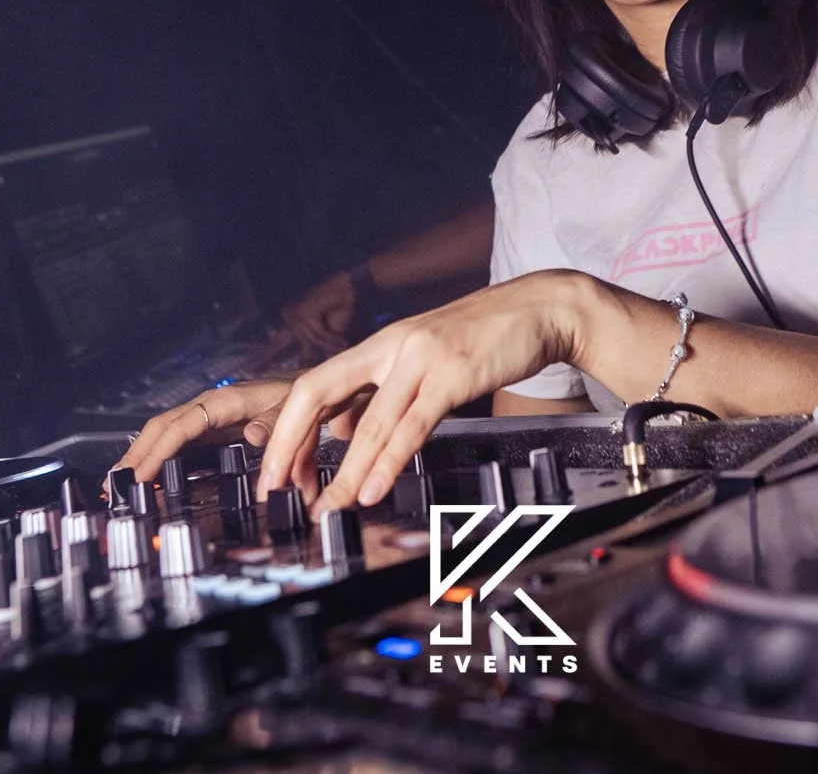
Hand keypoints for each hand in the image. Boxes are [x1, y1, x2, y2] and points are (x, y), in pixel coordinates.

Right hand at [114, 377, 295, 482]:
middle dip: (136, 454)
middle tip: (114, 485)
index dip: (158, 451)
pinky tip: (146, 473)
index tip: (140, 474)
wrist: (306, 386)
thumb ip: (273, 423)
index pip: (180, 426)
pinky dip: (155, 455)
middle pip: (161, 428)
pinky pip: (176, 439)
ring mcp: (206, 415)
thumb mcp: (292, 408)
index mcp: (224, 401)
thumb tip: (251, 435)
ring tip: (118, 482)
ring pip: (163, 433)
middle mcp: (208, 405)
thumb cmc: (297, 396)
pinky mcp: (210, 426)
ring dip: (139, 455)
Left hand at [255, 271, 588, 515]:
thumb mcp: (424, 360)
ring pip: (367, 421)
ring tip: (327, 509)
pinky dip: (388, 461)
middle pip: (317, 393)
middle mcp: (390, 347)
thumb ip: (386, 393)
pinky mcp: (453, 373)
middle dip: (289, 445)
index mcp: (378, 346)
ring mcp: (420, 358)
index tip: (276, 472)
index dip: (286, 431)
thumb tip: (344, 433)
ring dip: (342, 472)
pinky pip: (412, 424)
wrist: (541, 307)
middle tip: (276, 491)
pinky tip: (371, 489)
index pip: (312, 386)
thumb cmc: (485, 338)